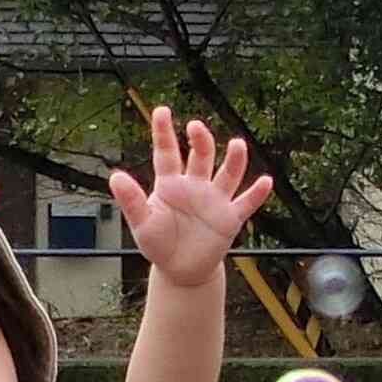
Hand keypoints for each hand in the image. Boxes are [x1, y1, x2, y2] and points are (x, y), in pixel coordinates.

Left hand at [109, 108, 274, 289]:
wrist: (180, 270)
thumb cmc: (159, 244)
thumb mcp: (142, 223)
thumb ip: (131, 200)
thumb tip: (115, 177)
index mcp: (171, 184)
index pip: (167, 153)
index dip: (164, 132)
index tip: (161, 111)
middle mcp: (195, 186)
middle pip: (201, 156)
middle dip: (200, 140)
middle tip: (195, 127)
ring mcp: (214, 200)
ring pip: (227, 174)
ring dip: (234, 160)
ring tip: (237, 144)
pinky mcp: (229, 218)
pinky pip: (246, 203)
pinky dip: (256, 194)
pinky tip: (266, 181)